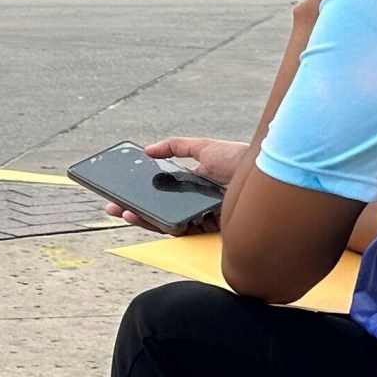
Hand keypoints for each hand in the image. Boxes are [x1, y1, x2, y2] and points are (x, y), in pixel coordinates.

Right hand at [101, 137, 248, 230]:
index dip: (141, 193)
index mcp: (193, 186)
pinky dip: (160, 224)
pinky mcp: (207, 227)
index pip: (162, 193)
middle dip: (134, 208)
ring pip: (165, 222)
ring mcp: (200, 217)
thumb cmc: (238, 160)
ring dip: (141, 218)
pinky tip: (146, 217)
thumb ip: (174, 147)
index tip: (122, 190)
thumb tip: (147, 150)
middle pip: (159, 209)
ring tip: (123, 211)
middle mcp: (195, 204)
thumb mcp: (202, 147)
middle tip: (112, 205)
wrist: (264, 173)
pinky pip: (180, 229)